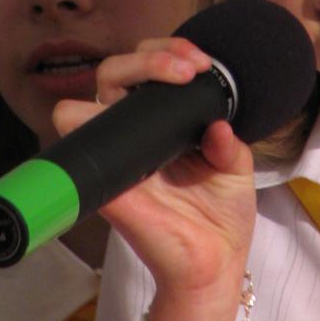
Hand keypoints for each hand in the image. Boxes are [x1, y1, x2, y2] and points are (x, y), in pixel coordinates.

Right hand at [53, 37, 256, 296]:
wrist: (216, 266)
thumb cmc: (220, 217)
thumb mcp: (235, 168)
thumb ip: (228, 141)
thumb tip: (217, 125)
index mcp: (156, 125)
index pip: (141, 71)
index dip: (164, 54)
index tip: (200, 62)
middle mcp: (130, 136)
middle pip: (111, 74)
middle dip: (147, 57)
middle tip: (187, 68)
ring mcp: (116, 160)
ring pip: (84, 104)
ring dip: (122, 77)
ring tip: (173, 78)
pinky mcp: (110, 190)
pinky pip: (84, 158)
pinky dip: (93, 134)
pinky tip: (140, 133)